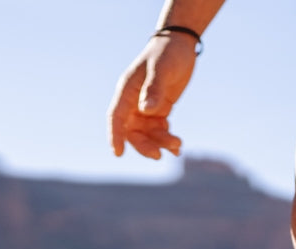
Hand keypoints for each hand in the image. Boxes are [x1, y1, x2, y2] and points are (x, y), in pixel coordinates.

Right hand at [107, 34, 196, 159]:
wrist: (180, 45)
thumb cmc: (168, 53)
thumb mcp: (162, 69)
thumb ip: (154, 89)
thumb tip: (146, 110)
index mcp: (127, 90)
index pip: (116, 117)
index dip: (115, 135)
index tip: (118, 153)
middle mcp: (133, 102)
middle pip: (132, 131)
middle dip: (144, 145)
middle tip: (158, 155)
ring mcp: (145, 108)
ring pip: (147, 134)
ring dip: (160, 143)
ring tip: (177, 145)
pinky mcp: (158, 111)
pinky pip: (159, 131)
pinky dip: (167, 140)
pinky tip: (178, 146)